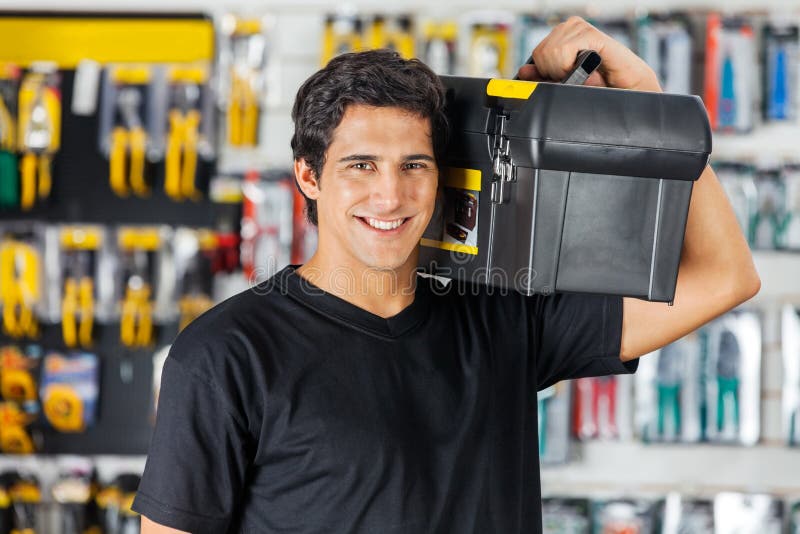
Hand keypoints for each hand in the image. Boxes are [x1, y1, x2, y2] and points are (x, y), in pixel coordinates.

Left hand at [517, 16, 661, 92]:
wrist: (627, 87)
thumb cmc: (599, 84)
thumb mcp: (564, 83)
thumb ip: (543, 77)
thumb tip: (523, 71)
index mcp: (561, 36)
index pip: (537, 54)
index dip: (547, 72)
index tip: (566, 77)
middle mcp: (569, 28)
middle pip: (541, 54)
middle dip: (555, 72)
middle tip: (576, 76)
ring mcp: (579, 28)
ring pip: (551, 53)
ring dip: (565, 71)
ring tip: (583, 72)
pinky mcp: (590, 33)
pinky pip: (564, 51)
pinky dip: (571, 66)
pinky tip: (587, 67)